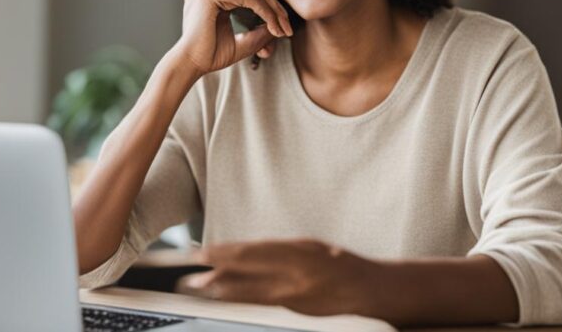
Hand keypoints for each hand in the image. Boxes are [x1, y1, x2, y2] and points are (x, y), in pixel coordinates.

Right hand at [169, 0, 292, 78]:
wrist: (190, 66)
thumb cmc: (211, 56)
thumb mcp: (243, 41)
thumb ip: (260, 31)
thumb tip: (281, 23)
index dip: (270, 5)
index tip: (284, 28)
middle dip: (275, 6)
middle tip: (288, 29)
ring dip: (273, 10)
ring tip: (282, 30)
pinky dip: (265, 11)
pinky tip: (273, 28)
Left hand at [175, 238, 375, 316]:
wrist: (369, 292)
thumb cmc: (340, 263)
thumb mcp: (309, 246)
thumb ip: (277, 250)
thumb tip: (244, 252)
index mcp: (300, 257)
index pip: (253, 253)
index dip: (224, 253)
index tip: (203, 252)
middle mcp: (296, 280)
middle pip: (247, 277)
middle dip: (216, 275)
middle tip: (192, 275)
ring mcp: (295, 301)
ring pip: (250, 296)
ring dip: (223, 291)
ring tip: (201, 288)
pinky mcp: (295, 315)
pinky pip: (262, 305)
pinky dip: (242, 300)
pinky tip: (227, 298)